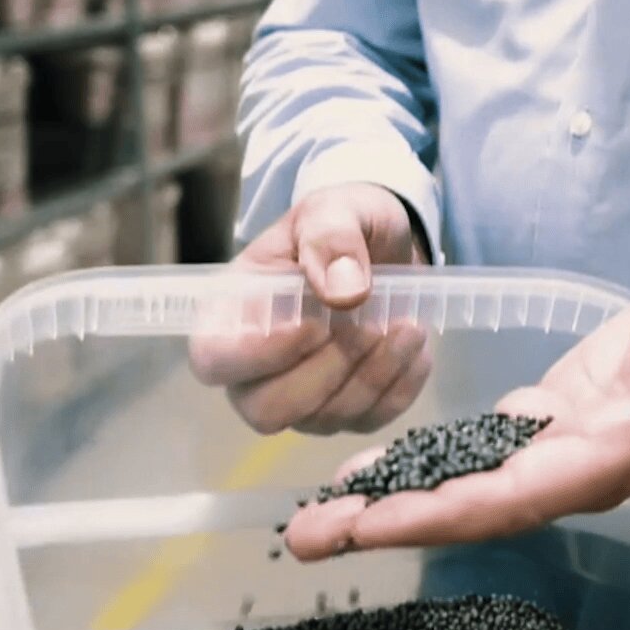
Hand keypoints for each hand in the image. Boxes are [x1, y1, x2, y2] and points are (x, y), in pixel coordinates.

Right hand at [190, 182, 431, 434]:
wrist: (385, 246)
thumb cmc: (341, 225)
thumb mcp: (334, 209)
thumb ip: (330, 237)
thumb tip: (344, 292)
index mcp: (231, 314)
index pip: (214, 360)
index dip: (259, 355)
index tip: (313, 323)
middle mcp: (254, 369)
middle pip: (267, 410)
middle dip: (328, 371)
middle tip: (370, 324)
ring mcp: (300, 399)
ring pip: (325, 419)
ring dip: (374, 374)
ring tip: (407, 325)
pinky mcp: (346, 412)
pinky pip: (370, 420)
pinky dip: (401, 386)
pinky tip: (414, 348)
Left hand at [282, 250, 629, 559]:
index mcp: (618, 453)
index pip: (518, 497)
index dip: (443, 512)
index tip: (375, 522)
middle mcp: (581, 468)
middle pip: (474, 509)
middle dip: (391, 524)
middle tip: (306, 536)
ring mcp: (564, 450)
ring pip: (465, 488)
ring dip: (392, 504)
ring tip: (313, 517)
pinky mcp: (552, 421)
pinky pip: (475, 454)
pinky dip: (421, 465)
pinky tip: (370, 471)